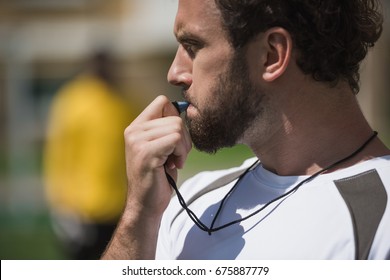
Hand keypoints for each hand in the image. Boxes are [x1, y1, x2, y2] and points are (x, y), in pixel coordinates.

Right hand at [123, 95, 191, 217]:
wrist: (146, 204)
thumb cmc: (158, 177)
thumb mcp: (162, 147)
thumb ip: (167, 128)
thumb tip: (185, 108)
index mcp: (136, 127)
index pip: (162, 102)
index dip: (176, 117)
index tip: (175, 139)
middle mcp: (134, 130)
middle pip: (174, 116)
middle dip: (184, 138)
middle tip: (176, 156)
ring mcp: (137, 141)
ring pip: (177, 127)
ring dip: (183, 147)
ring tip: (174, 162)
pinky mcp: (146, 152)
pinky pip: (175, 139)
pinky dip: (181, 153)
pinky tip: (173, 166)